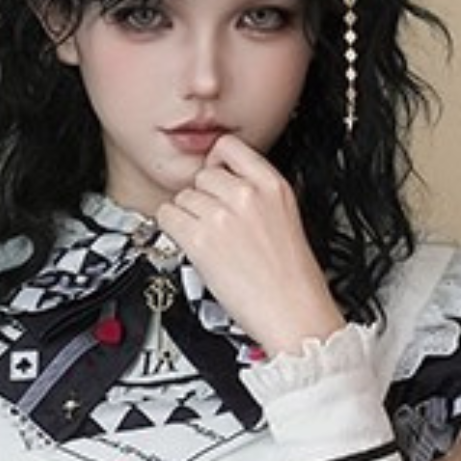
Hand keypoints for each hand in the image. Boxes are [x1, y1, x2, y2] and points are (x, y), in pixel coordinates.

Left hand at [154, 140, 342, 355]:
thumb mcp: (287, 219)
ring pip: (182, 196)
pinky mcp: (200, 240)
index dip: (216, 163)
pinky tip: (189, 244)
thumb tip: (224, 185)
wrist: (293, 313)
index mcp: (273, 186)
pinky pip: (167, 216)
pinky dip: (172, 229)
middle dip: (203, 197)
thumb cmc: (293, 279)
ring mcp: (221, 216)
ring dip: (187, 216)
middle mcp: (247, 195)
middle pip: (202, 175)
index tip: (215, 179)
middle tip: (214, 222)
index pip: (229, 146)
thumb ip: (258, 195)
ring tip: (207, 239)